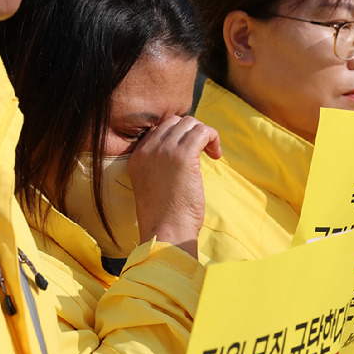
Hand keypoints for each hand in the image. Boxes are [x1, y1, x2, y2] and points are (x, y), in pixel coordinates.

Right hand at [128, 115, 220, 257]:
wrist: (166, 231)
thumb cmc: (164, 216)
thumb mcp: (152, 185)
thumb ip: (159, 166)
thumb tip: (183, 153)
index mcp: (137, 156)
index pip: (159, 129)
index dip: (178, 136)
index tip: (189, 152)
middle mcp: (148, 149)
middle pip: (175, 122)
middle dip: (192, 133)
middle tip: (202, 152)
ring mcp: (165, 150)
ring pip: (190, 124)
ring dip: (204, 135)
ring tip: (211, 154)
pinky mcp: (184, 155)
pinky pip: (203, 131)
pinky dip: (213, 138)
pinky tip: (215, 155)